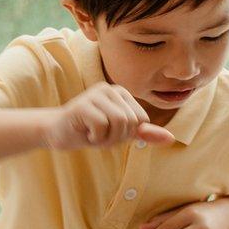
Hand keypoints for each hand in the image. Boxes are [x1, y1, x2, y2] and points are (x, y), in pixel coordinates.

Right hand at [43, 82, 174, 148]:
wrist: (57, 132)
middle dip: (117, 137)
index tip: (110, 131)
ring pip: (119, 123)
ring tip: (93, 133)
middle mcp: (110, 89)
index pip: (141, 120)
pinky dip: (95, 138)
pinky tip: (84, 132)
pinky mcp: (82, 105)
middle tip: (99, 134)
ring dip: (106, 138)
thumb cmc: (91, 131)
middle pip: (131, 122)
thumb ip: (145, 134)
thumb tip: (170, 139)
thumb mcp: (121, 133)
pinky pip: (102, 127)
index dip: (127, 134)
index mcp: (122, 93)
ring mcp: (95, 94)